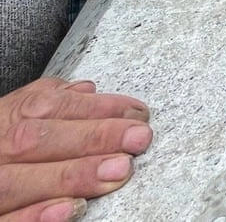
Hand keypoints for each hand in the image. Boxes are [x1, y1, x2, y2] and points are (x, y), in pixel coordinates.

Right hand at [0, 78, 151, 221]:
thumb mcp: (15, 113)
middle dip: (90, 138)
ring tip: (118, 171)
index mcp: (5, 118)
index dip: (96, 110)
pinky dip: (34, 218)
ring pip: (18, 181)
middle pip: (36, 140)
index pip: (50, 108)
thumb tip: (88, 90)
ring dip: (70, 176)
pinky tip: (69, 210)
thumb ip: (49, 102)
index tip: (139, 114)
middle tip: (138, 140)